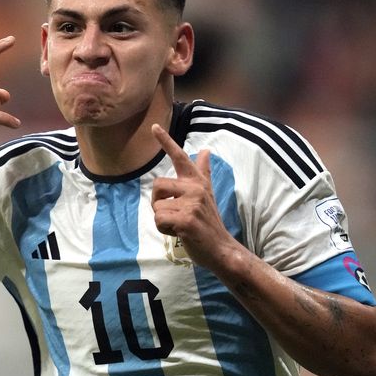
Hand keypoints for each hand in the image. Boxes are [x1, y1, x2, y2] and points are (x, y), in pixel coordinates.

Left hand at [150, 124, 235, 270]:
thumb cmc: (209, 222)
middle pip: (157, 185)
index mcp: (197, 182)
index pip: (180, 157)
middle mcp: (195, 188)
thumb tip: (205, 150)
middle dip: (158, 203)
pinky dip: (164, 230)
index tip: (153, 126)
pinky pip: (159, 220)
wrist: (221, 248)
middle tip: (175, 215)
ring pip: (156, 206)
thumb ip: (203, 172)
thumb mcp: (207, 194)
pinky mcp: (186, 219)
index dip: (166, 141)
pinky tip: (180, 233)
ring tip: (180, 225)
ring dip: (162, 220)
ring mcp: (192, 204)